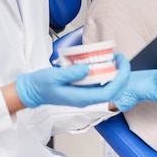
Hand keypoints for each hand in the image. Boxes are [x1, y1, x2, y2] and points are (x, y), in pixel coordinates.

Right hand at [15, 53, 130, 107]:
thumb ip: (71, 73)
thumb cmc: (42, 84)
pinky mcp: (84, 90)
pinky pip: (101, 83)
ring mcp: (86, 95)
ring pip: (109, 87)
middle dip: (122, 74)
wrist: (34, 91)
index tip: (122, 63)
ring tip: (116, 57)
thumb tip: (87, 69)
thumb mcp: (54, 76)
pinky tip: (105, 62)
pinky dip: (107, 72)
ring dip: (116, 73)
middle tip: (121, 57)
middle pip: (113, 91)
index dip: (120, 79)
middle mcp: (87, 98)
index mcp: (81, 98)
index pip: (109, 92)